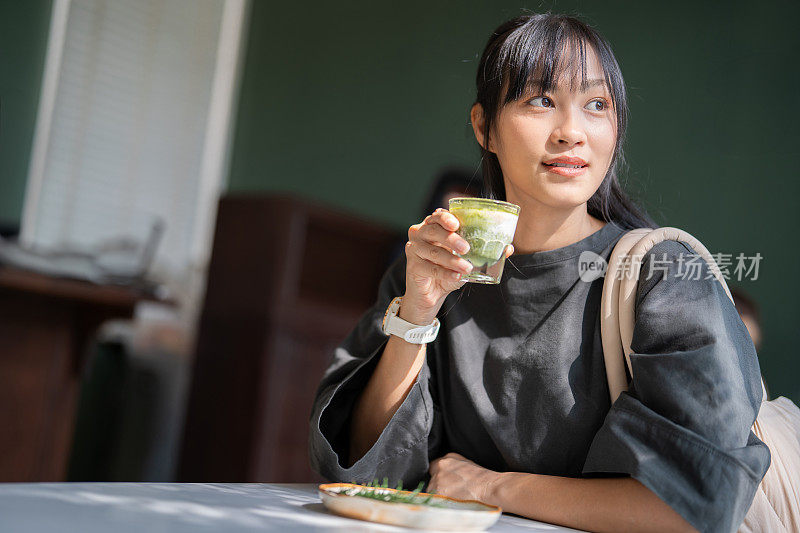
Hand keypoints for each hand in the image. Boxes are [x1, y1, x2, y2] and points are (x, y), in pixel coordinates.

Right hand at [403, 208, 513, 323]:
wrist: (430, 293)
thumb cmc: (448, 269)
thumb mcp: (465, 259)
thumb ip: (483, 252)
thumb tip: (508, 249)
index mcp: (433, 226)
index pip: (437, 216)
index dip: (445, 217)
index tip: (457, 223)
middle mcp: (420, 234)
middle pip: (433, 231)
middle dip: (451, 239)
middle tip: (466, 248)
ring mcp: (414, 250)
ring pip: (433, 252)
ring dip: (451, 260)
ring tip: (467, 267)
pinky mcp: (413, 266)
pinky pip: (430, 269)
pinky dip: (445, 273)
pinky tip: (457, 276)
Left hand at [427, 452, 501, 504]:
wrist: (490, 488)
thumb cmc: (482, 478)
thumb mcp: (465, 463)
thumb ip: (451, 466)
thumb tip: (444, 473)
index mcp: (446, 459)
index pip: (433, 467)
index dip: (438, 475)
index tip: (444, 482)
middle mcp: (440, 468)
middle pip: (432, 480)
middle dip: (438, 486)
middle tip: (452, 492)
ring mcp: (438, 481)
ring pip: (432, 491)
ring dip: (439, 495)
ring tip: (454, 498)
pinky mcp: (439, 494)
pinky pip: (435, 500)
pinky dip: (441, 503)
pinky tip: (452, 503)